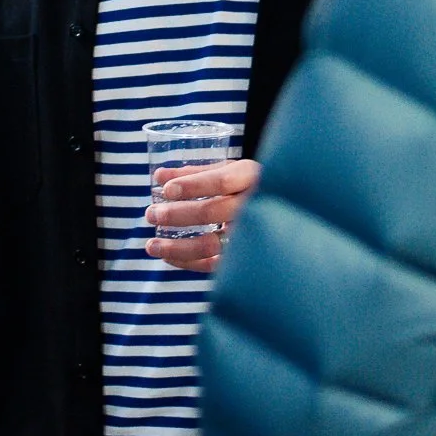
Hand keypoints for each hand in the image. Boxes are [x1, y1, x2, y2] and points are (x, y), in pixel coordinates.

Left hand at [145, 158, 260, 272]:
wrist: (284, 209)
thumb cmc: (247, 186)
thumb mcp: (227, 171)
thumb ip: (194, 173)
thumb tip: (159, 176)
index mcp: (250, 176)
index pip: (220, 181)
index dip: (192, 186)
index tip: (165, 190)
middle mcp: (254, 205)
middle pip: (212, 211)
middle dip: (176, 215)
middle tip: (151, 215)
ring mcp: (250, 234)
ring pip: (211, 244)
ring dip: (177, 247)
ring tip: (152, 246)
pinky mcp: (244, 257)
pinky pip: (214, 264)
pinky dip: (187, 262)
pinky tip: (168, 256)